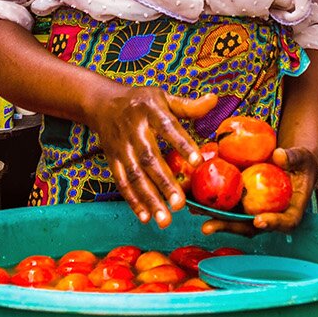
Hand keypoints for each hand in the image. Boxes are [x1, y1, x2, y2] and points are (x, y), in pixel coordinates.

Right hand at [89, 86, 217, 227]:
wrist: (103, 103)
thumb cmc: (141, 101)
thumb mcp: (163, 97)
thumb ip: (188, 105)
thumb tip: (214, 100)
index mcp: (150, 111)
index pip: (168, 127)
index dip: (182, 144)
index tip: (198, 162)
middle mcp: (134, 131)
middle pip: (149, 159)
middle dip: (164, 183)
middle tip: (180, 205)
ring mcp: (121, 147)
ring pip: (135, 176)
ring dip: (149, 199)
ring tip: (165, 220)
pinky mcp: (112, 160)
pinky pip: (122, 182)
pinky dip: (132, 201)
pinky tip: (145, 217)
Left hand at [200, 146, 317, 236]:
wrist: (290, 163)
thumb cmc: (301, 162)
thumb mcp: (302, 158)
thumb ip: (293, 158)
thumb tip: (279, 155)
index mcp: (290, 211)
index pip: (285, 223)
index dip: (272, 224)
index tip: (258, 220)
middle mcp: (269, 215)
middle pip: (250, 226)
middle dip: (228, 227)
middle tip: (208, 226)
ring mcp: (253, 210)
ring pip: (232, 218)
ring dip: (211, 216)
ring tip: (192, 210)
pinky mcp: (241, 202)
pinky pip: (225, 203)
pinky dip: (208, 200)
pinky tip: (191, 193)